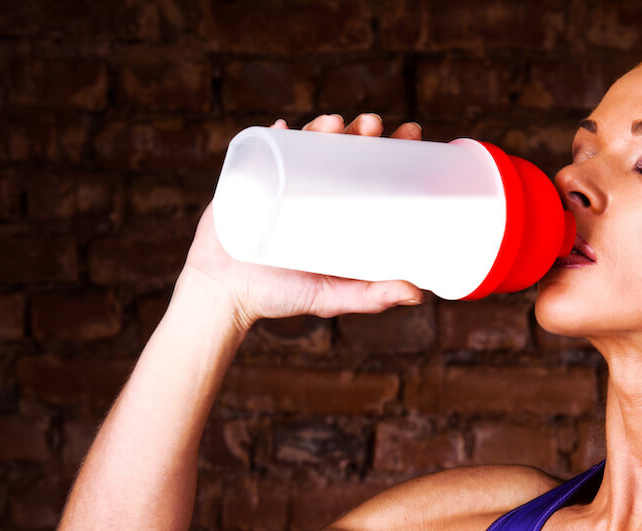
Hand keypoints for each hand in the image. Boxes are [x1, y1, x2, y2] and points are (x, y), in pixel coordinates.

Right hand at [183, 114, 425, 329]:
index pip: (373, 170)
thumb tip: (417, 293)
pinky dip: (273, 135)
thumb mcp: (331, 296)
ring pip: (306, 143)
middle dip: (361, 130)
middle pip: (344, 150)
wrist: (223, 294)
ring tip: (334, 123)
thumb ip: (372, 296)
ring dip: (321, 127)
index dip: (393, 149)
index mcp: (340, 209)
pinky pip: (262, 149)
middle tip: (373, 124)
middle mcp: (314, 190)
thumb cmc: (281, 295)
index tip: (412, 132)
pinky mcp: (249, 179)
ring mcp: (281, 181)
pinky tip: (283, 127)